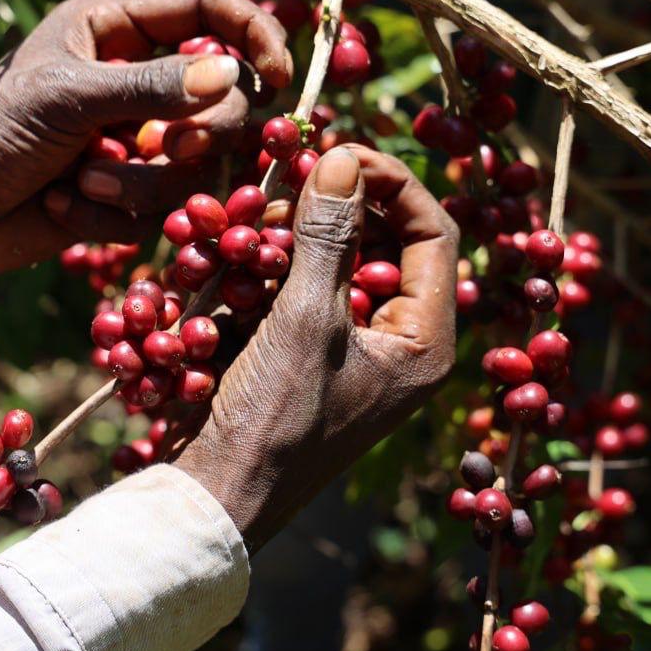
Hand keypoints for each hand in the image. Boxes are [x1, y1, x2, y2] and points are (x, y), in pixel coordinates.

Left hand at [0, 0, 292, 277]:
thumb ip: (152, 87)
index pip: (209, 10)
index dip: (253, 35)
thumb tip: (236, 77)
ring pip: (192, 168)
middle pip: (221, 99)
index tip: (277, 75)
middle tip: (163, 146)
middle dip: (195, 133)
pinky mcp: (122, 198)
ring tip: (80, 184)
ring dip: (138, 185)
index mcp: (116, 30)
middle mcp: (133, 83)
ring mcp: (131, 142)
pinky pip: (158, 212)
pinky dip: (108, 216)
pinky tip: (59, 209)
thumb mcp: (69, 98)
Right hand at [175, 147, 458, 552]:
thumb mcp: (305, 321)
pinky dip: (270, 268)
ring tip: (255, 220)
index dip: (392, 183)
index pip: (434, 234)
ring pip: (336, 264)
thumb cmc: (275, 421)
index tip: (337, 152)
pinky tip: (234, 256)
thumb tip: (342, 157)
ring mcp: (348, 351)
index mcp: (425, 342)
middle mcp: (398, 345)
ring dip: (296, 235)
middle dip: (336, 208)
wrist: (215, 498)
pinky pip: (298, 293)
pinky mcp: (302, 357)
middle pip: (384, 243)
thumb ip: (327, 236)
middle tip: (286, 183)